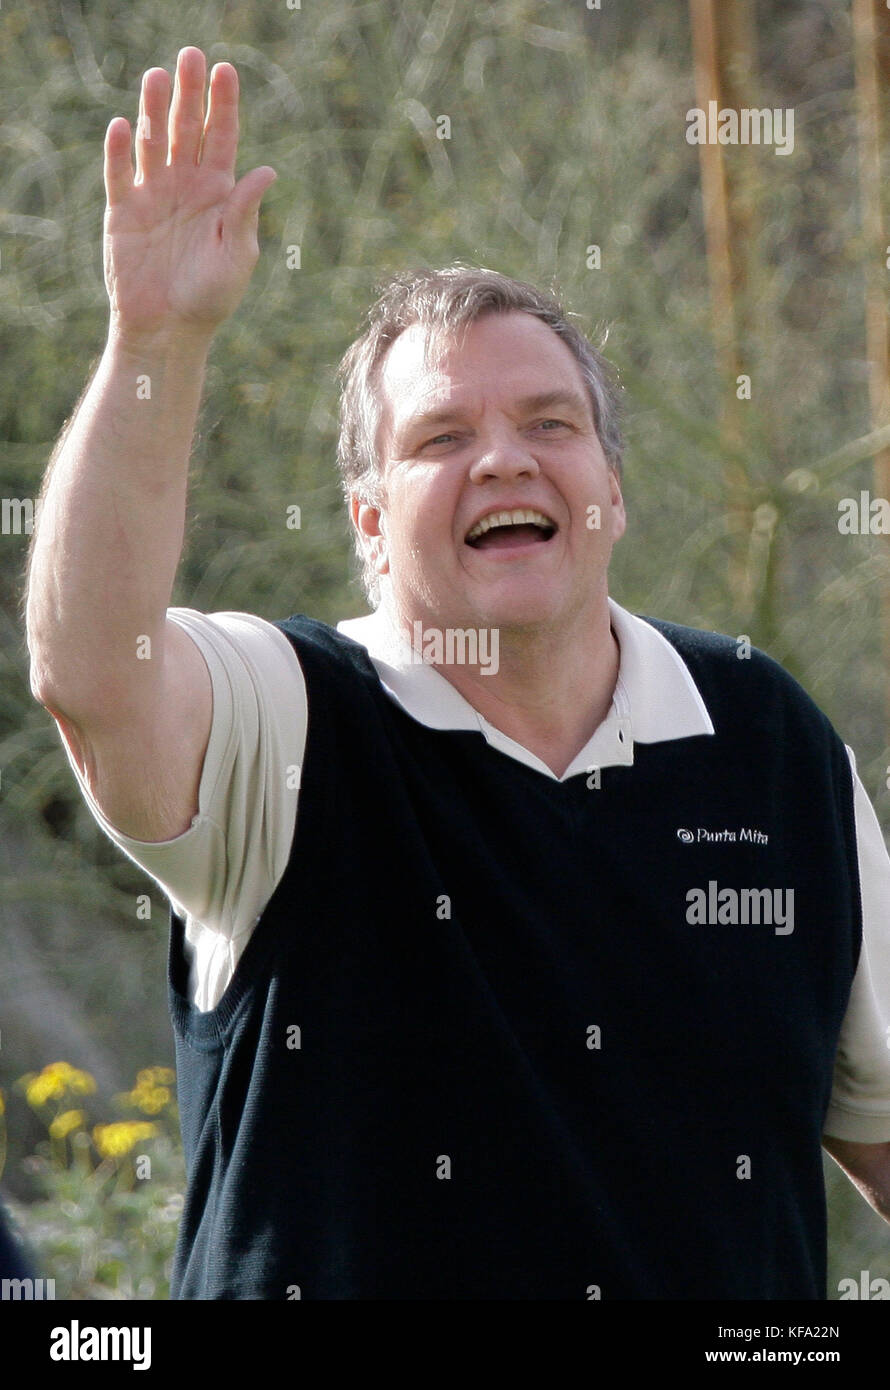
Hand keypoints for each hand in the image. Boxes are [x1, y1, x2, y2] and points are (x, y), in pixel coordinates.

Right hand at [103, 47, 276, 343]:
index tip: (225, 71)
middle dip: (188, 93)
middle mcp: (185, 186)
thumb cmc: (211, 299)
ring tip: (157, 77)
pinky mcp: (122, 212)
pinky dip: (120, 151)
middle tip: (190, 55)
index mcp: (218, 193)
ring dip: (154, 110)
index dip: (223, 104)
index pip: (221, 138)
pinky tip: (124, 126)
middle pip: (186, 128)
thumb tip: (266, 170)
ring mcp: (152, 195)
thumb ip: (245, 211)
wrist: (169, 332)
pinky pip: (120, 174)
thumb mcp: (237, 255)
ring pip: (153, 142)